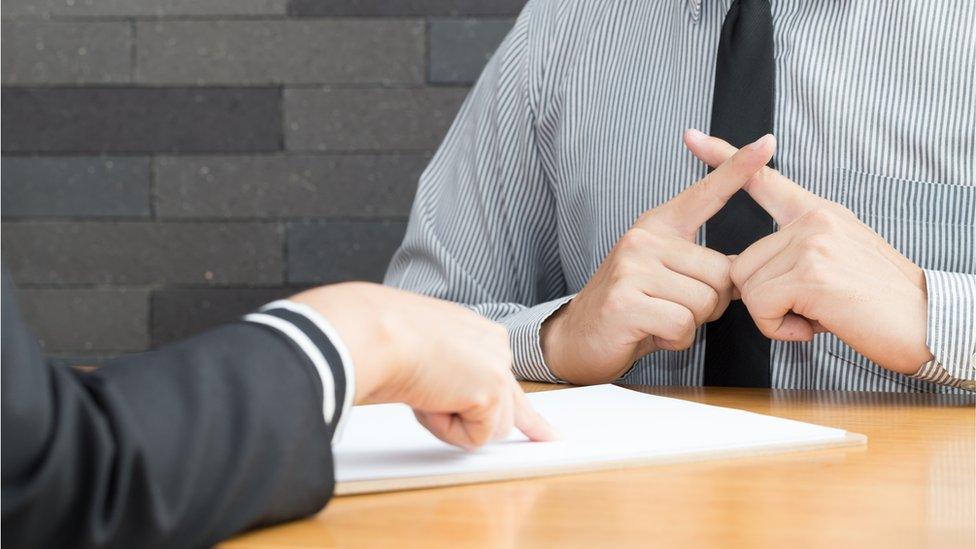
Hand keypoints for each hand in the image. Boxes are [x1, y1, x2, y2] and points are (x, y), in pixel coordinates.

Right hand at [289, 283, 556, 449]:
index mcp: (477, 332)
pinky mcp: (492, 390)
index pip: (504, 373)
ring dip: (453, 424)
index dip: (521, 408)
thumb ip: (445, 374)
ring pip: (492, 428)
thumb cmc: (381, 335)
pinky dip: (446, 430)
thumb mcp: (420, 352)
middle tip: (541, 437)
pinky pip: (475, 437)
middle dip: (517, 426)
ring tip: (423, 395)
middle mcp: (495, 345)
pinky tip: (428, 400)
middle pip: (510, 407)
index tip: (540, 427)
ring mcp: (497, 366)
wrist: (374, 331)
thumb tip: (442, 399)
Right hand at [541, 134, 775, 384]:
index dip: (738, 168)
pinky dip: (675, 339)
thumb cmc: (631, 306)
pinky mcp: (625, 302)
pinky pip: (682, 325)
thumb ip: (698, 264)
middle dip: (709, 304)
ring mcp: (632, 268)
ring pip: (704, 303)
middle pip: (720, 274)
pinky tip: (650, 333)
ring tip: (658, 320)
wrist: (578, 337)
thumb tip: (740, 271)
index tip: (767, 142)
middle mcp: (644, 239)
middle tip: (674, 307)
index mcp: (658, 226)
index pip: (706, 193)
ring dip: (690, 324)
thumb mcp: (663, 272)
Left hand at [684, 131, 932, 374]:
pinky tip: (817, 325)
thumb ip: (797, 252)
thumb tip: (754, 270)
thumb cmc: (882, 303)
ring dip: (776, 315)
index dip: (725, 158)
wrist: (929, 324)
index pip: (763, 179)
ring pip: (748, 288)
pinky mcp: (810, 274)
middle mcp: (813, 220)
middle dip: (767, 298)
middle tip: (814, 305)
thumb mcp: (840, 260)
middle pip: (742, 263)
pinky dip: (781, 329)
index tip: (692, 137)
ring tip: (820, 313)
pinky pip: (760, 308)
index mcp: (818, 213)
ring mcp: (811, 244)